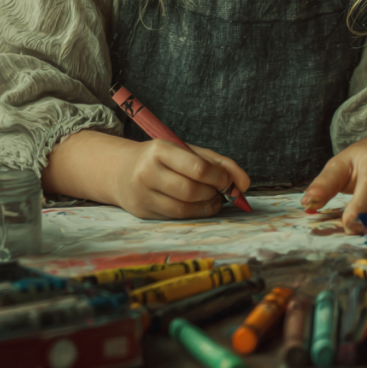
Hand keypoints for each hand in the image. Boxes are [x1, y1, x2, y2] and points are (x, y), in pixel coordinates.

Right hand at [113, 139, 249, 220]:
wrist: (122, 170)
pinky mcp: (143, 212)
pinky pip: (176, 218)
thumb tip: (244, 184)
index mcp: (160, 150)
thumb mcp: (187, 152)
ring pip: (184, 208)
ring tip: (213, 198)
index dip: (219, 178)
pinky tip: (200, 206)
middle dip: (213, 193)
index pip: (197, 168)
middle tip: (221, 190)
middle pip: (191, 191)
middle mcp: (147, 172)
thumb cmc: (163, 159)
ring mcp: (143, 194)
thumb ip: (219, 163)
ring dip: (206, 206)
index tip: (227, 180)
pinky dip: (195, 213)